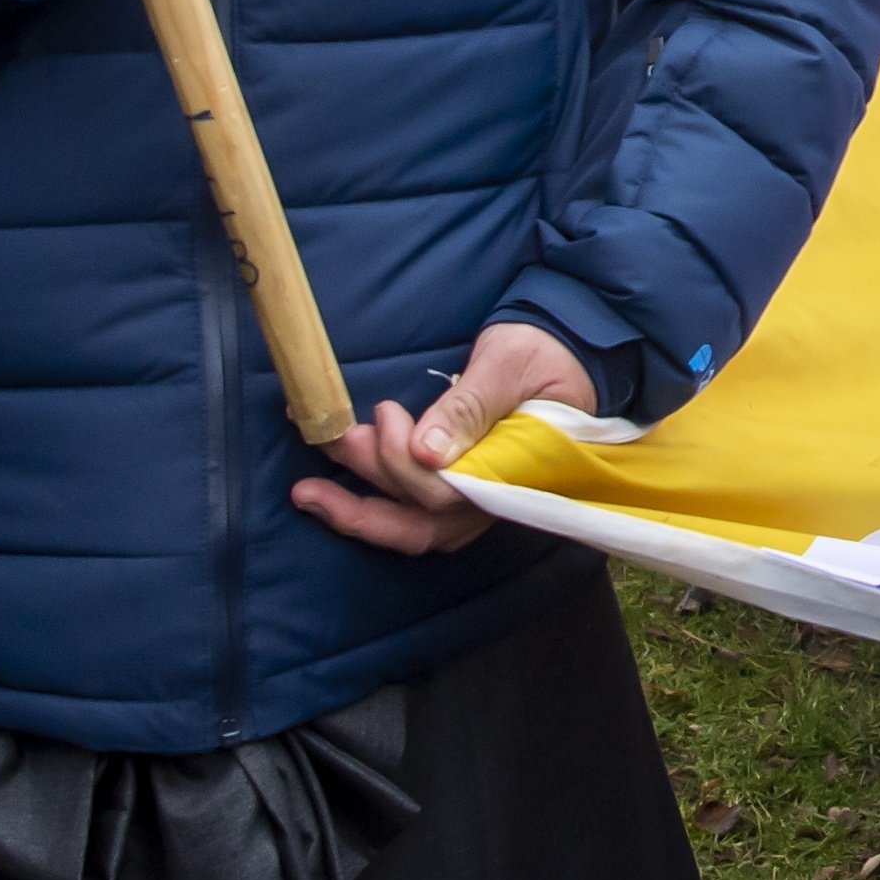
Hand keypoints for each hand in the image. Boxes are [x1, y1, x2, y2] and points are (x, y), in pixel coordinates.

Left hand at [291, 317, 597, 555]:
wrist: (572, 351)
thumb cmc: (542, 353)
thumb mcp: (507, 365)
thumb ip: (468, 406)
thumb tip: (424, 450)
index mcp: (510, 473)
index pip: (443, 494)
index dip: (400, 463)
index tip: (385, 411)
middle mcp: (492, 499)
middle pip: (418, 525)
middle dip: (359, 502)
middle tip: (318, 453)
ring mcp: (477, 502)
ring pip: (411, 528)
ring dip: (358, 511)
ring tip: (308, 489)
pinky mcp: (463, 491)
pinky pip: (413, 518)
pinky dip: (374, 510)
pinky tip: (338, 494)